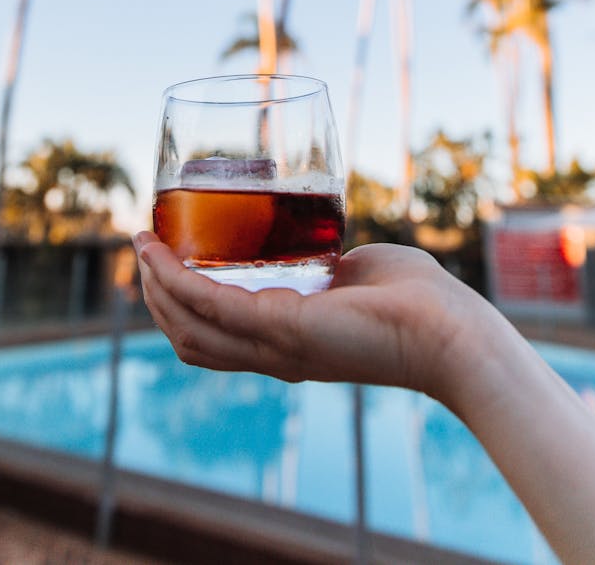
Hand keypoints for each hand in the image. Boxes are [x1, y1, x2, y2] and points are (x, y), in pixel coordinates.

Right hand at [134, 232, 473, 399]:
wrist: (451, 330)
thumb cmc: (418, 300)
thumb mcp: (355, 276)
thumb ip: (329, 266)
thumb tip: (318, 246)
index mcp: (288, 342)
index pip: (215, 335)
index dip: (181, 304)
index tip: (165, 261)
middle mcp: (273, 351)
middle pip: (189, 335)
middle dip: (156, 294)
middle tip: (143, 247)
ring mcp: (274, 344)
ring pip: (188, 324)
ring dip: (156, 285)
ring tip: (142, 243)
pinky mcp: (283, 326)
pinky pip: (210, 304)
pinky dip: (177, 279)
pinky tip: (160, 252)